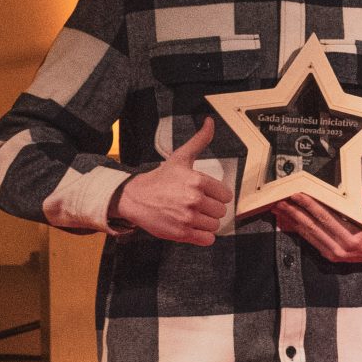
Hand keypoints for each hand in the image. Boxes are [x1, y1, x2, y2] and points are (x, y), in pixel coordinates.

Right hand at [116, 118, 232, 244]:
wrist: (135, 197)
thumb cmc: (160, 178)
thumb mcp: (180, 158)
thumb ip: (199, 141)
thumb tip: (210, 122)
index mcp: (197, 180)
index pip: (226, 195)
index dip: (216, 196)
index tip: (205, 194)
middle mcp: (194, 199)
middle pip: (221, 212)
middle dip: (210, 209)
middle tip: (196, 205)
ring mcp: (188, 217)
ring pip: (214, 226)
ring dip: (206, 223)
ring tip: (191, 215)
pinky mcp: (181, 233)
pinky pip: (207, 240)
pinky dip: (202, 236)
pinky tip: (192, 227)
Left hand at [272, 184, 361, 264]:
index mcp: (352, 239)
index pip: (326, 218)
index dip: (310, 205)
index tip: (297, 194)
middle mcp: (339, 249)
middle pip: (312, 227)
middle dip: (294, 212)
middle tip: (279, 199)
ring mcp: (332, 254)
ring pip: (307, 234)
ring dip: (291, 220)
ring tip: (278, 208)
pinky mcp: (328, 255)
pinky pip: (310, 240)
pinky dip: (297, 230)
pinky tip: (286, 220)